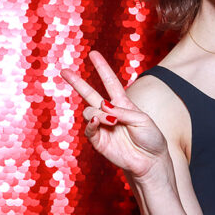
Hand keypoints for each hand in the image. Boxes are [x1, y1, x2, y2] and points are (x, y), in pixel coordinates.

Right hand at [60, 51, 168, 179]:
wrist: (151, 161)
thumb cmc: (151, 139)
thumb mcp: (143, 120)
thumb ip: (123, 112)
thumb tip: (101, 108)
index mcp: (123, 104)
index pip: (110, 83)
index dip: (102, 68)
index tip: (93, 54)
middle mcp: (110, 113)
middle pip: (90, 94)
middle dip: (77, 82)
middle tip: (63, 71)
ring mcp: (102, 127)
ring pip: (89, 112)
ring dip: (98, 113)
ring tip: (111, 121)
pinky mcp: (98, 141)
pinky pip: (89, 129)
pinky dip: (91, 124)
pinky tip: (97, 121)